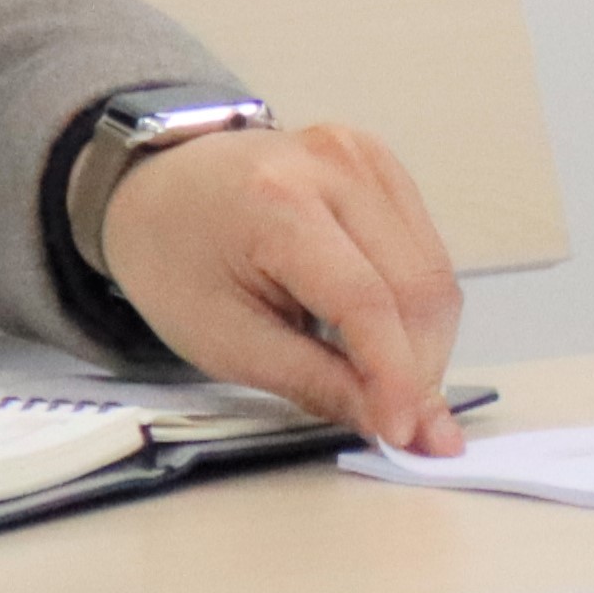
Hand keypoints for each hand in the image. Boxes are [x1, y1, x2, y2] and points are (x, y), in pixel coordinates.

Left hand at [100, 118, 465, 452]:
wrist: (158, 187)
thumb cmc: (176, 263)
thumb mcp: (224, 341)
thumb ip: (314, 381)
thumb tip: (391, 423)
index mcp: (277, 203)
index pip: (365, 300)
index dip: (396, 374)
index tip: (405, 435)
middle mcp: (335, 165)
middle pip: (416, 286)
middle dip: (421, 368)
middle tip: (412, 429)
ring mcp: (365, 158)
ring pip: (435, 272)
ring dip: (427, 343)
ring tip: (394, 387)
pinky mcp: (382, 165)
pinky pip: (427, 250)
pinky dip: (418, 308)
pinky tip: (387, 337)